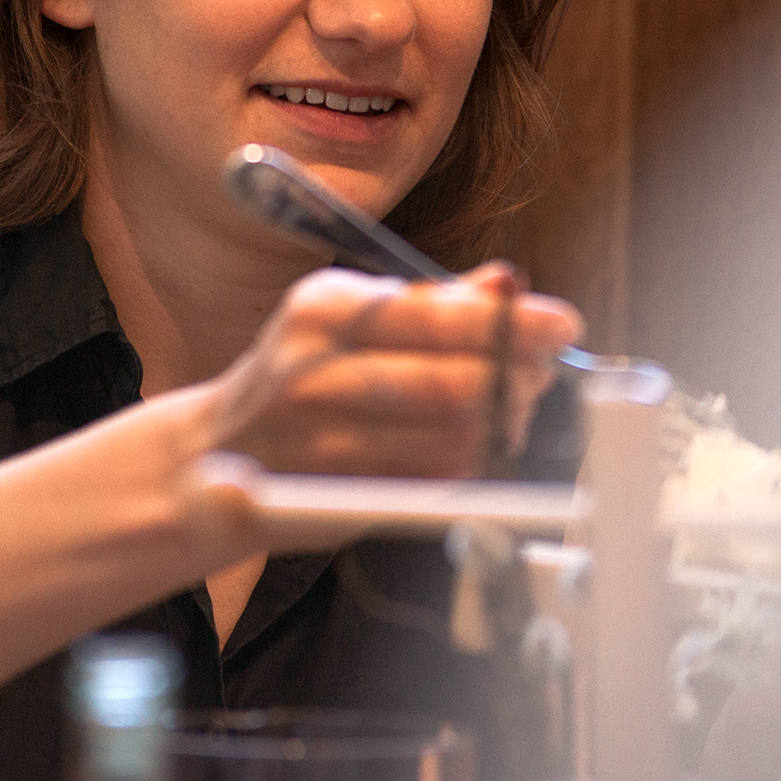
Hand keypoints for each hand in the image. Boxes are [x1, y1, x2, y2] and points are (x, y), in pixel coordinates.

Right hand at [199, 260, 580, 478]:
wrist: (217, 453)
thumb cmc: (298, 373)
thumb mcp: (348, 315)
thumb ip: (431, 300)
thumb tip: (507, 282)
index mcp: (322, 311)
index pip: (437, 316)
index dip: (512, 324)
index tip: (563, 324)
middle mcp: (314, 373)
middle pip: (454, 385)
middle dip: (517, 379)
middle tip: (542, 373)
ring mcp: (323, 443)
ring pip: (453, 439)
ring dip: (499, 425)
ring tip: (506, 409)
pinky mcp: (339, 499)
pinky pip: (435, 482)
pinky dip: (468, 463)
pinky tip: (466, 445)